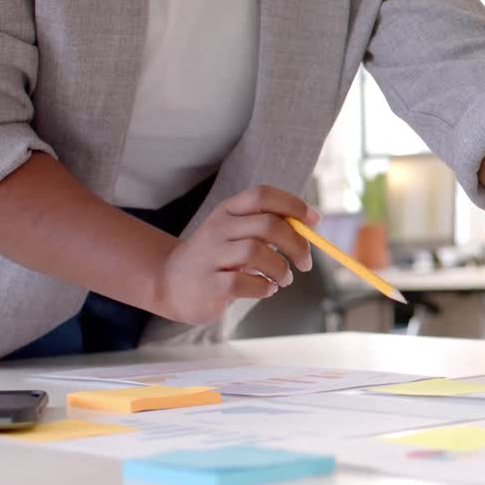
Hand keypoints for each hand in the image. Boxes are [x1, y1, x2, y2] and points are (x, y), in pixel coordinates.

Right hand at [155, 185, 317, 324]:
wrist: (169, 282)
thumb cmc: (217, 257)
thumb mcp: (236, 233)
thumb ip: (268, 227)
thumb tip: (309, 226)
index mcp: (228, 211)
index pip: (262, 195)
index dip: (293, 205)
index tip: (314, 221)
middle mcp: (218, 229)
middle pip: (267, 225)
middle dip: (297, 244)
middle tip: (305, 263)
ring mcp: (210, 256)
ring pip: (256, 252)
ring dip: (281, 268)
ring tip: (283, 279)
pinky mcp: (208, 284)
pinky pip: (243, 282)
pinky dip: (263, 287)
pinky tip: (266, 289)